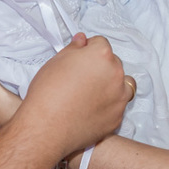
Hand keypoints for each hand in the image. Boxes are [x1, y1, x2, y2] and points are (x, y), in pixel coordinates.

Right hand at [20, 33, 132, 156]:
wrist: (46, 127)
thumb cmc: (47, 94)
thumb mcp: (56, 62)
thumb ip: (74, 48)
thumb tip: (82, 41)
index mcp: (101, 55)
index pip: (100, 43)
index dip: (88, 50)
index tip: (79, 58)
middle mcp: (116, 74)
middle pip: (113, 62)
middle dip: (100, 66)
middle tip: (81, 78)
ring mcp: (119, 97)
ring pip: (122, 84)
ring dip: (111, 85)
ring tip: (91, 93)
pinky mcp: (117, 118)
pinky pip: (117, 106)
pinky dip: (108, 106)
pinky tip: (90, 109)